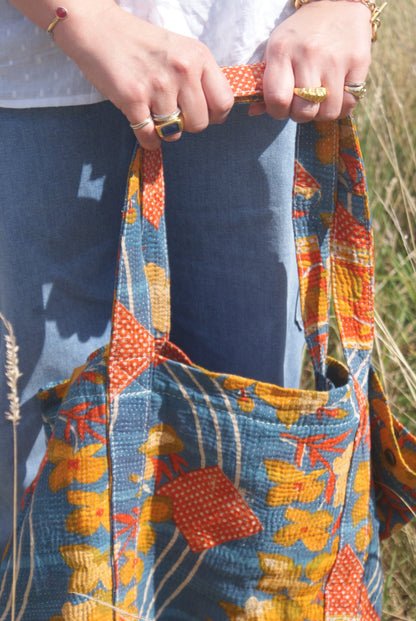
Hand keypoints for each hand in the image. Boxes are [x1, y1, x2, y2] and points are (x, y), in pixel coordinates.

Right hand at [55, 1, 233, 148]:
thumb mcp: (180, 50)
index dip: (213, 116)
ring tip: (153, 112)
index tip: (200, 114)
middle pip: (199, 124)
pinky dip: (147, 139)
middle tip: (172, 113)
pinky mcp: (133, 98)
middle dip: (186, 125)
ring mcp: (158, 84)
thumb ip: (198, 77)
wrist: (99, 29)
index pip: (223, 102)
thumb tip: (213, 114)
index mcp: (198, 56)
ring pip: (174, 133)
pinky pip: (150, 137)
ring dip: (163, 130)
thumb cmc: (141, 44)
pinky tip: (142, 124)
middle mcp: (182, 69)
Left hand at [249, 0, 371, 121]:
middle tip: (301, 103)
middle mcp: (309, 54)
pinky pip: (349, 104)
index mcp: (282, 50)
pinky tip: (336, 96)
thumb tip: (253, 113)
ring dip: (321, 113)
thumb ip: (264, 82)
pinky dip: (341, 107)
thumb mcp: (277, 49)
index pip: (277, 99)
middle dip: (300, 114)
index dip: (278, 111)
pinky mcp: (359, 63)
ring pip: (327, 112)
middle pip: (303, 111)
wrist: (338, 3)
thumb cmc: (300, 34)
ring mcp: (335, 59)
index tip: (282, 106)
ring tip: (319, 99)